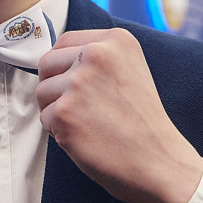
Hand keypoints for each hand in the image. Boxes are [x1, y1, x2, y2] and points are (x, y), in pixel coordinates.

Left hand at [36, 28, 202, 202]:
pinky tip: (85, 137)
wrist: (160, 162)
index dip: (63, 65)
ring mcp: (78, 83)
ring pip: (42, 91)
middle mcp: (95, 55)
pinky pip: (45, 118)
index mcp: (115, 40)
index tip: (75, 82)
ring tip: (87, 123)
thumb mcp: (130, 71)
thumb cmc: (144, 122)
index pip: (64, 41)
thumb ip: (98, 58)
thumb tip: (57, 57)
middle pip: (47, 63)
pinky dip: (59, 132)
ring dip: (56, 110)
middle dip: (55, 87)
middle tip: (80, 107)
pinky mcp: (65, 112)